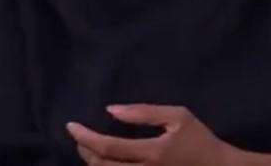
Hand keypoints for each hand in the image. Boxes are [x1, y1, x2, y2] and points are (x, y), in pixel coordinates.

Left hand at [67, 105, 231, 165]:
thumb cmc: (200, 140)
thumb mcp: (178, 117)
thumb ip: (144, 113)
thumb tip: (111, 110)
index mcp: (153, 152)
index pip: (108, 148)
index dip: (85, 137)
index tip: (71, 125)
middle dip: (84, 151)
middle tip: (78, 136)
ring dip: (92, 163)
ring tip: (88, 147)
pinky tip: (104, 161)